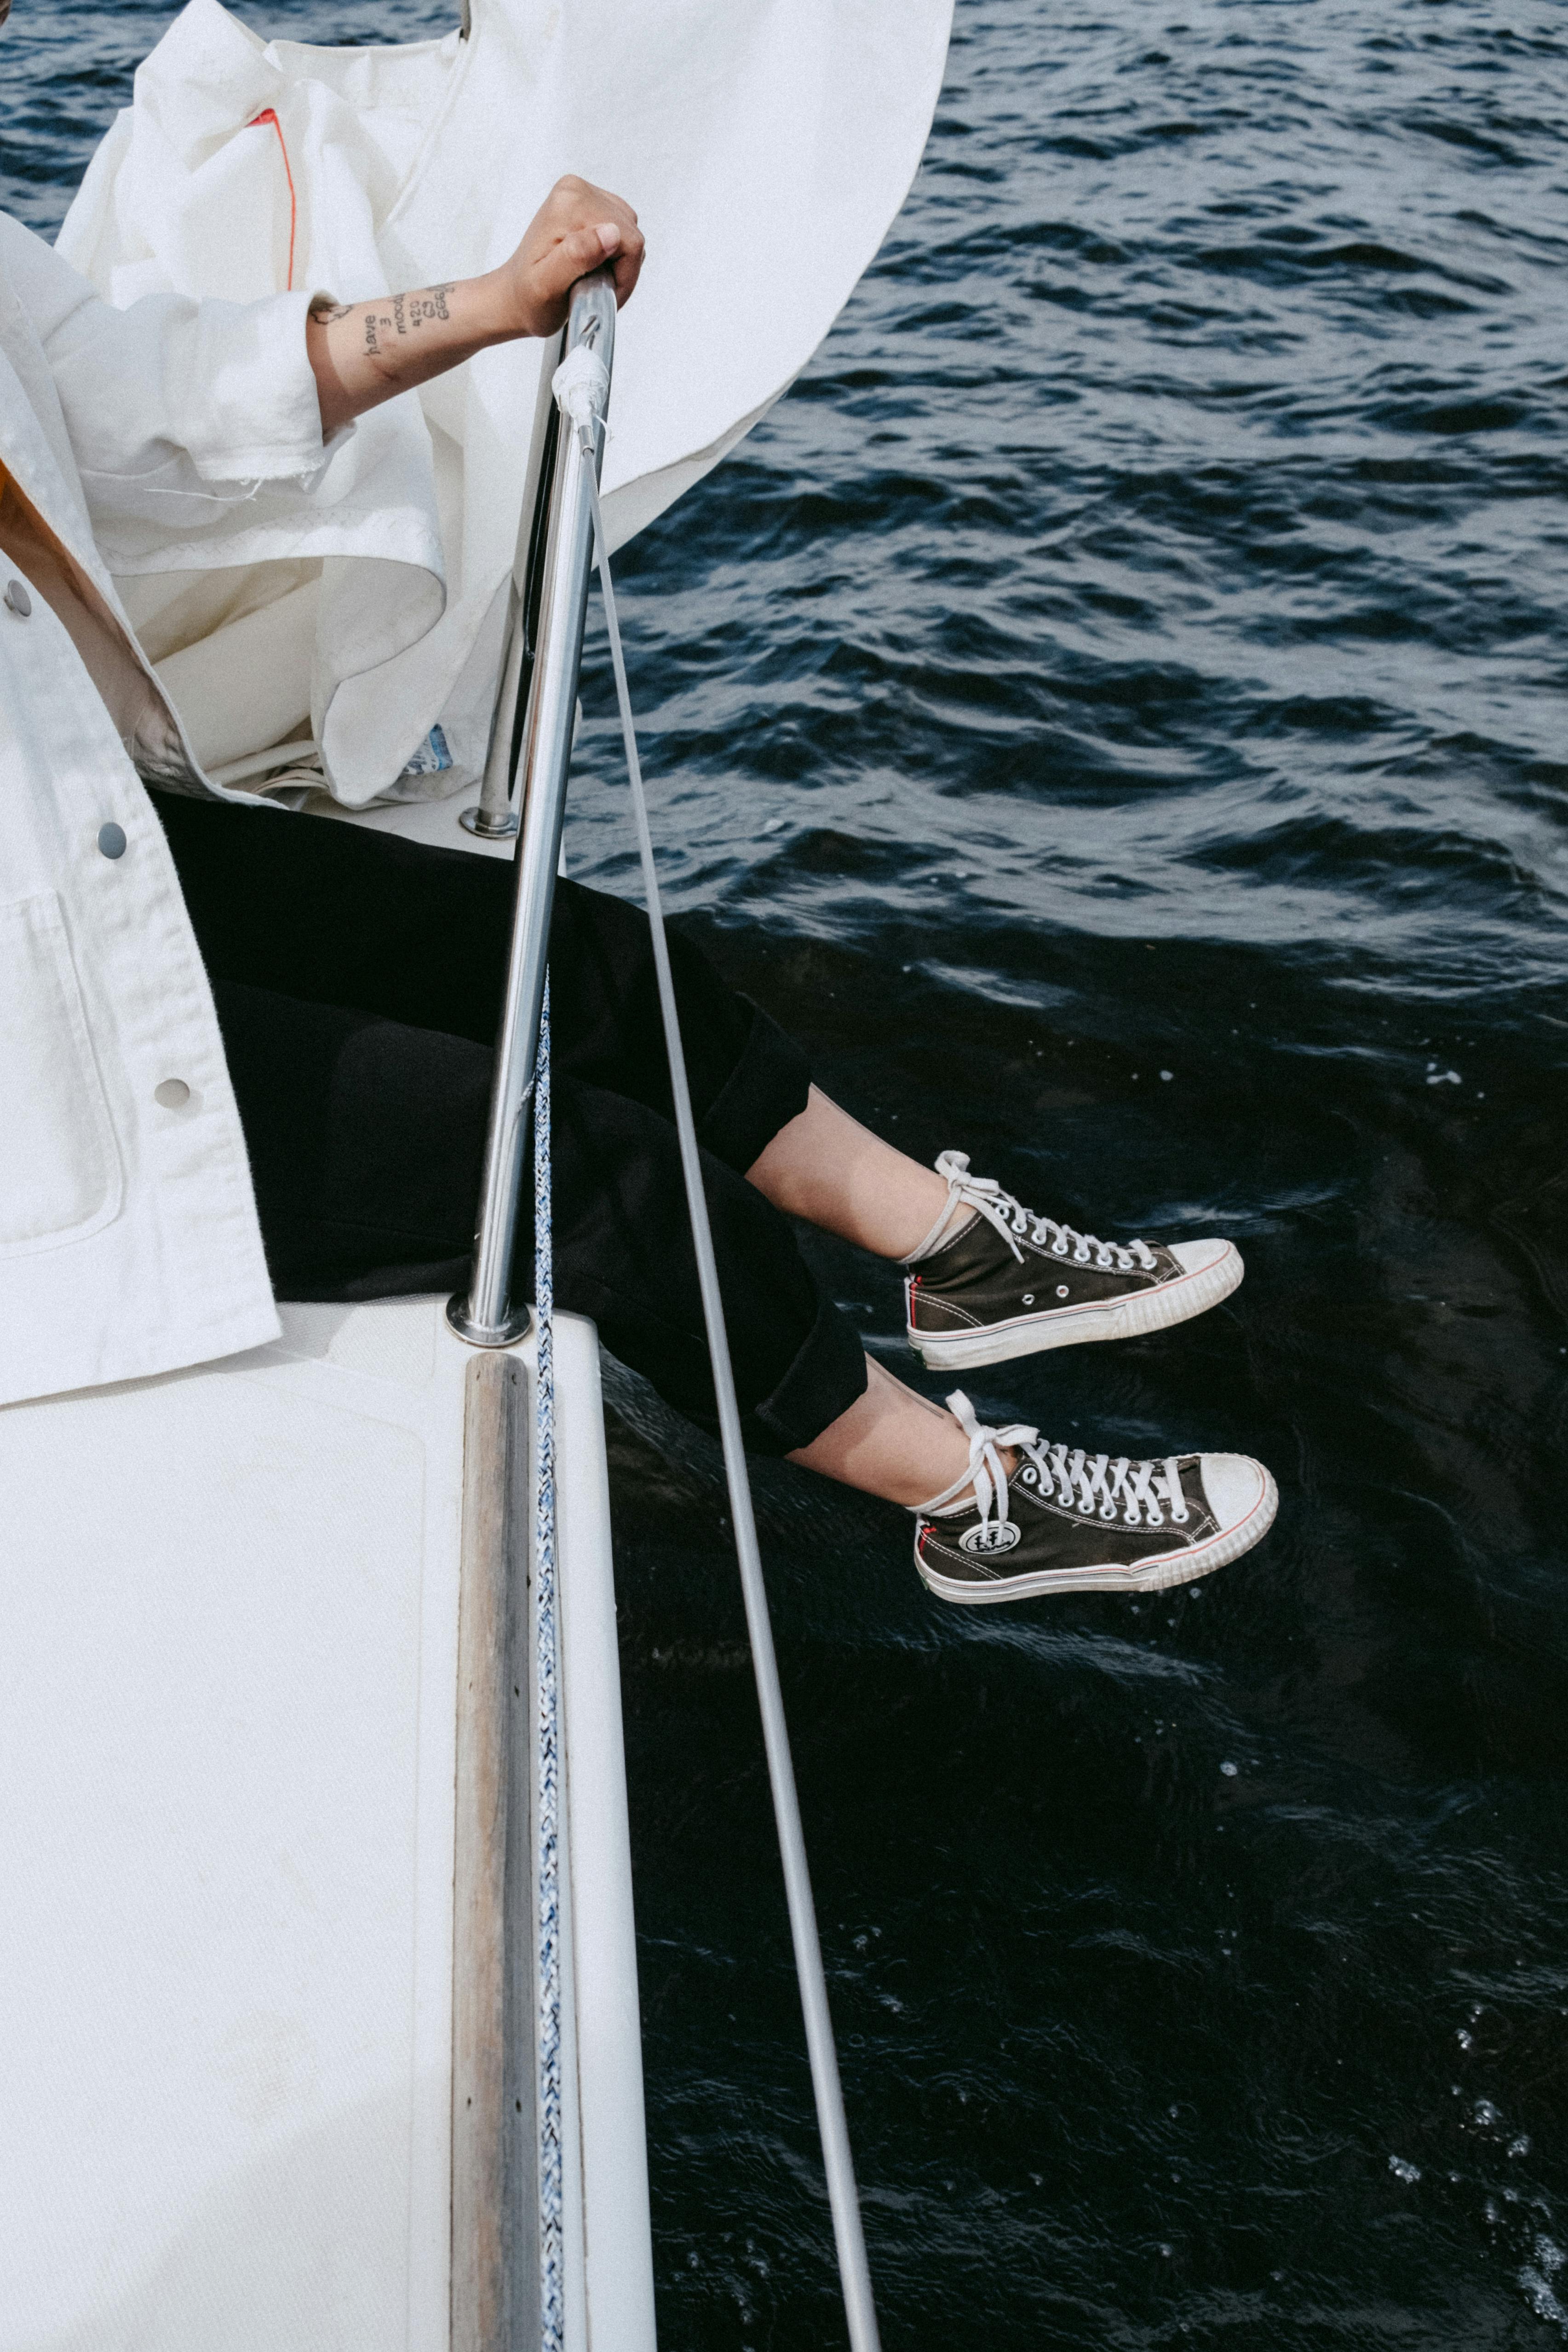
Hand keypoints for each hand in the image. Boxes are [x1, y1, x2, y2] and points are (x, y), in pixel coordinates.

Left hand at [493, 175, 644, 338]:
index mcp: (569, 203)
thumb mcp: (547, 286)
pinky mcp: (591, 203)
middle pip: (630, 233)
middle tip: (594, 289)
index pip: (627, 239)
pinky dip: (615, 256)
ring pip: (629, 233)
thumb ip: (577, 256)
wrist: (516, 295)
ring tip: (592, 280)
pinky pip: (623, 231)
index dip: (623, 275)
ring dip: (618, 264)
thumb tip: (610, 233)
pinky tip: (594, 267)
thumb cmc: (530, 298)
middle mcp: (577, 190)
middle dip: (621, 270)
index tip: (600, 294)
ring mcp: (585, 194)